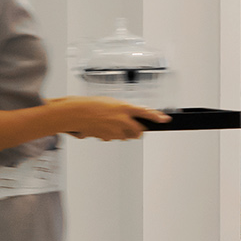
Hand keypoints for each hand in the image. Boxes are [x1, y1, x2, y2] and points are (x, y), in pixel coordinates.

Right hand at [51, 96, 165, 141]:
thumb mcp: (111, 103)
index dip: (157, 117)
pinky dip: (111, 134)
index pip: (145, 113)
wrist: (76, 113)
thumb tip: (129, 117)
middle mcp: (122, 120)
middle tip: (130, 125)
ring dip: (123, 132)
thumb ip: (123, 111)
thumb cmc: (91, 105)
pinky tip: (103, 127)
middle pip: (138, 131)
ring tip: (111, 123)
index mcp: (124, 108)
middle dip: (137, 130)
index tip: (165, 119)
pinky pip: (114, 138)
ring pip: (126, 136)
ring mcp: (115, 131)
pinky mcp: (107, 137)